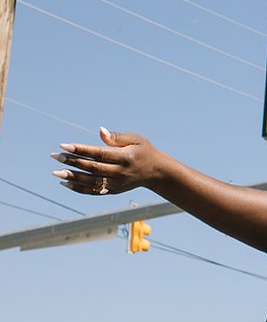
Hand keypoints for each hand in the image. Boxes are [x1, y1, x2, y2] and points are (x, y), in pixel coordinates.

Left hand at [52, 129, 167, 196]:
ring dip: (72, 177)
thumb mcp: (135, 139)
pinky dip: (78, 188)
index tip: (64, 145)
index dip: (80, 149)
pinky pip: (93, 191)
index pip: (98, 153)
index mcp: (124, 157)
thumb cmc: (144, 151)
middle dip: (72, 161)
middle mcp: (119, 172)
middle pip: (92, 168)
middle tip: (55, 156)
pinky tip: (66, 182)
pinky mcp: (113, 191)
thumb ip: (116, 136)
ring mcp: (115, 184)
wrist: (156, 172)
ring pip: (90, 181)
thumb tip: (100, 130)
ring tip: (56, 172)